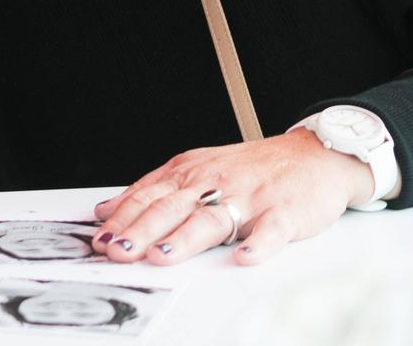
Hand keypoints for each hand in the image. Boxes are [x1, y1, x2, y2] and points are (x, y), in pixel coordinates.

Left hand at [90, 128, 373, 265]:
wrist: (312, 155)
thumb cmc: (250, 168)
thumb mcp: (194, 169)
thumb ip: (152, 191)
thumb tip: (107, 210)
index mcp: (189, 174)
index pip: (146, 198)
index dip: (121, 220)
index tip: (100, 240)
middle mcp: (213, 183)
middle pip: (170, 209)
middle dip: (140, 231)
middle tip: (118, 252)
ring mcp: (249, 198)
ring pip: (211, 219)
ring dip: (184, 239)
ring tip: (162, 256)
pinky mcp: (284, 212)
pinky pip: (270, 231)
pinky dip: (258, 246)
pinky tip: (243, 258)